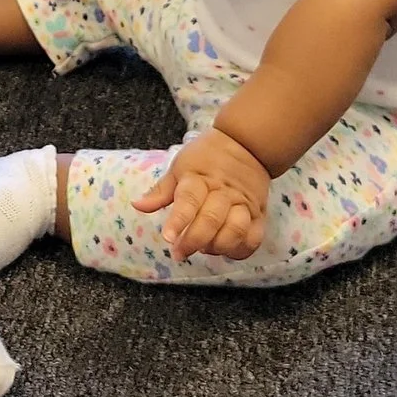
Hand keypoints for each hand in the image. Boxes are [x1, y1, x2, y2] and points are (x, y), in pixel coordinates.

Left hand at [132, 129, 271, 260]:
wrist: (247, 144)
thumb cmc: (207, 157)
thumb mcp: (180, 167)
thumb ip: (161, 191)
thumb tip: (137, 205)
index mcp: (200, 179)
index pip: (189, 200)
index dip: (179, 220)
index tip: (168, 237)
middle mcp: (224, 192)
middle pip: (211, 220)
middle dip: (193, 241)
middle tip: (179, 252)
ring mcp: (244, 204)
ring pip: (236, 230)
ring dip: (218, 246)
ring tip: (204, 249)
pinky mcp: (259, 214)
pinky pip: (253, 238)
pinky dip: (240, 250)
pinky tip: (226, 251)